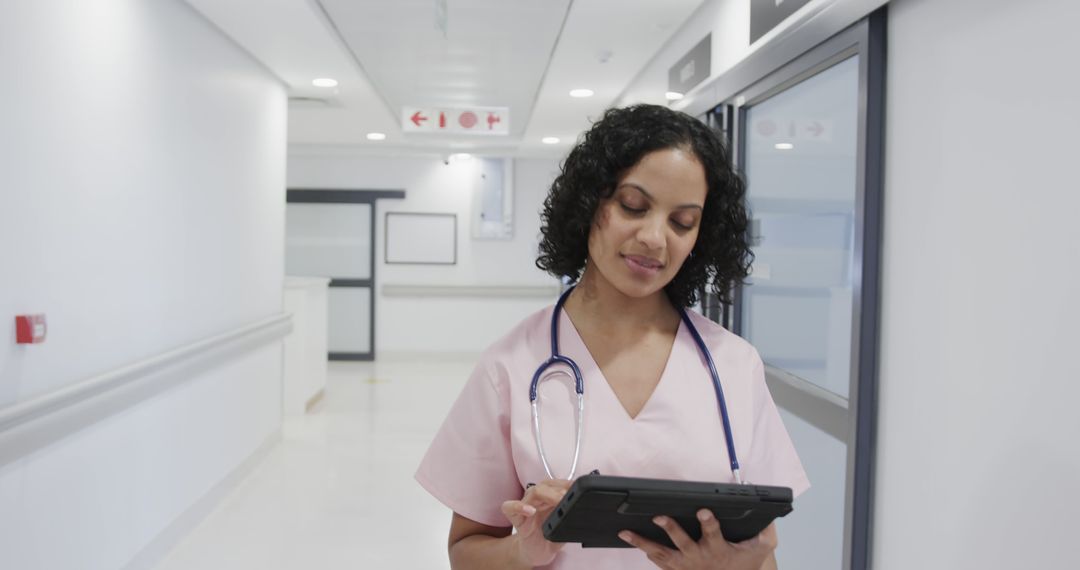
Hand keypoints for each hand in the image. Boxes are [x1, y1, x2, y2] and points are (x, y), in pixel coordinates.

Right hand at [500, 479, 571, 566]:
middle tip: (568, 497)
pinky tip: (530, 511)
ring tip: (558, 501)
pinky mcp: (515, 518)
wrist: (536, 554)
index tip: (577, 489)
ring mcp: (526, 506)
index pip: (559, 485)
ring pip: (533, 491)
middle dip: (559, 490)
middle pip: (546, 485)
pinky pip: (510, 507)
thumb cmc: (548, 540)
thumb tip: (579, 516)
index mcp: (551, 499)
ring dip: (546, 494)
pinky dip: (519, 506)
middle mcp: (538, 500)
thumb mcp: (564, 531)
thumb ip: (570, 521)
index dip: (568, 485)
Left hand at [618, 510, 777, 569]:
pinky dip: (644, 551)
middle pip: (682, 543)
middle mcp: (699, 558)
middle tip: (659, 516)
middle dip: (671, 529)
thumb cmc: (743, 564)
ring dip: (643, 543)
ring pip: (661, 554)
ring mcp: (685, 566)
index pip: (714, 533)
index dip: (708, 522)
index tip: (703, 510)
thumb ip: (767, 532)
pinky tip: (632, 540)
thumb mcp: (761, 549)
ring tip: (626, 532)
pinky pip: (658, 562)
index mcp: (718, 550)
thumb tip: (770, 514)